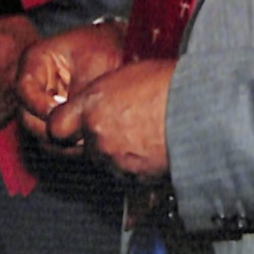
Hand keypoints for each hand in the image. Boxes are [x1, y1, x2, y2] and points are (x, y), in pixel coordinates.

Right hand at [16, 21, 126, 149]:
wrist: (117, 44)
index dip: (38, 106)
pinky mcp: (53, 114)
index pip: (24, 89)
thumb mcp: (93, 64)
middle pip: (25, 114)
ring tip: (82, 139)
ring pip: (37, 129)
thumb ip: (78, 92)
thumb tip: (68, 122)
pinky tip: (85, 140)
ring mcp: (41, 99)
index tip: (60, 116)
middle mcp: (33, 82)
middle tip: (73, 134)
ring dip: (56, 139)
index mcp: (35, 59)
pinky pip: (51, 134)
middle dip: (47, 128)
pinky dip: (64, 141)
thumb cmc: (103, 46)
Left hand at [45, 58, 174, 179]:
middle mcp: (98, 136)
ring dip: (119, 153)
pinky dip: (137, 166)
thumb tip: (104, 100)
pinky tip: (154, 148)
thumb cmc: (169, 85)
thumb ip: (105, 93)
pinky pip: (128, 175)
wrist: (198, 109)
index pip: (56, 126)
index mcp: (92, 106)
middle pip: (85, 145)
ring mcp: (115, 160)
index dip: (63, 126)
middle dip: (99, 139)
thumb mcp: (128, 75)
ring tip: (145, 135)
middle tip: (123, 125)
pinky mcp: (135, 178)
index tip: (70, 124)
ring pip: (106, 161)